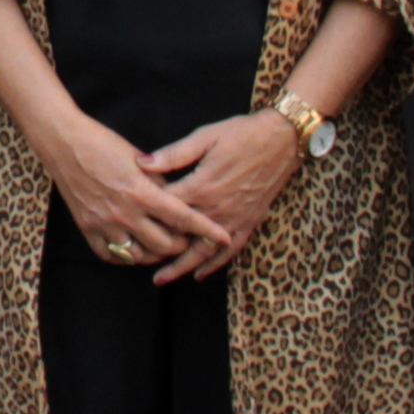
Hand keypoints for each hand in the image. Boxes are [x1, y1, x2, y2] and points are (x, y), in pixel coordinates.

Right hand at [40, 112, 219, 285]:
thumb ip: (161, 182)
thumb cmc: (103, 144)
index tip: (223, 237)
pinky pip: (112, 255)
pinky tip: (134, 249)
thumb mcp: (139, 159)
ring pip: (139, 256)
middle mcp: (126, 213)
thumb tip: (178, 198)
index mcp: (143, 193)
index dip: (206, 230)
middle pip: (165, 244)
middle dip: (181, 244)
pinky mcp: (87, 228)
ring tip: (161, 245)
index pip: (183, 218)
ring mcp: (105, 224)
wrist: (64, 144)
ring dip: (155, 254)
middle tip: (186, 239)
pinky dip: (126, 256)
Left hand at [149, 111, 306, 277]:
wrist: (282, 140)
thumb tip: (142, 163)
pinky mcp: (248, 222)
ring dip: (181, 266)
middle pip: (181, 235)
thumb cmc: (241, 134)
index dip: (147, 214)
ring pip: (202, 250)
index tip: (131, 220)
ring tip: (161, 279)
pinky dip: (214, 264)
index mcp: (200, 187)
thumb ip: (173, 154)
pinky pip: (229, 250)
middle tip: (134, 259)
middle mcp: (215, 209)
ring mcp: (233, 219)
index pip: (166, 208)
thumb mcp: (205, 137)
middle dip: (157, 248)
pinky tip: (199, 274)